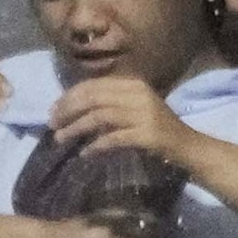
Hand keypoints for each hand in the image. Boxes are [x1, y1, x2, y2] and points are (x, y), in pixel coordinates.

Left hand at [43, 72, 194, 162]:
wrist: (186, 146)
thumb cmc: (155, 128)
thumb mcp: (132, 107)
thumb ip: (108, 103)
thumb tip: (71, 107)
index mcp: (132, 84)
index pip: (93, 85)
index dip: (69, 97)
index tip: (53, 110)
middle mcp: (137, 94)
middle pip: (93, 98)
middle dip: (68, 111)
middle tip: (52, 125)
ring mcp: (143, 114)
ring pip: (100, 116)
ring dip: (76, 128)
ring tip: (60, 139)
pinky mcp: (146, 135)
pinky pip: (114, 138)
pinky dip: (96, 146)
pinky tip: (85, 154)